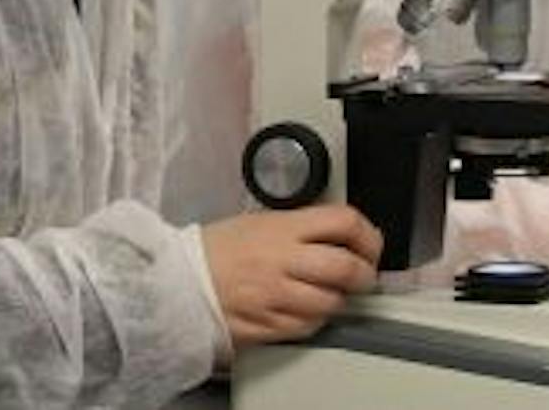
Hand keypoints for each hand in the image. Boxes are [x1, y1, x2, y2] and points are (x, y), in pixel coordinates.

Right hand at [201, 206, 382, 349]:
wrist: (178, 279)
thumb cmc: (215, 250)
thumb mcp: (259, 221)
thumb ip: (301, 228)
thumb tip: (342, 236)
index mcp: (281, 227)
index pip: (344, 222)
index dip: (368, 235)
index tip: (370, 244)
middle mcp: (282, 260)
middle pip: (347, 268)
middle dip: (364, 274)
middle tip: (362, 275)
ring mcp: (276, 296)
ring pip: (332, 303)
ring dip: (337, 299)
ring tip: (327, 292)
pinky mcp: (269, 325)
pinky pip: (309, 327)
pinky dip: (313, 319)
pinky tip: (302, 308)